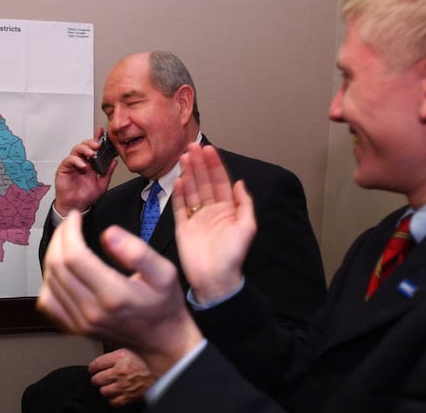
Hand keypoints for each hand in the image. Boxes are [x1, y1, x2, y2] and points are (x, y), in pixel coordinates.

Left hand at [37, 211, 202, 376]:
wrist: (161, 339)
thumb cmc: (163, 304)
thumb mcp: (164, 272)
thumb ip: (138, 251)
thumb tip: (109, 234)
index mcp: (113, 295)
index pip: (75, 256)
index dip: (70, 231)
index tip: (76, 216)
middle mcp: (92, 311)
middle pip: (57, 266)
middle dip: (59, 237)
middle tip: (70, 224)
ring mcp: (80, 322)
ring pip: (49, 281)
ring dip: (52, 254)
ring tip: (66, 241)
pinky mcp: (74, 328)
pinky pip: (47, 301)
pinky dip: (48, 280)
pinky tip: (61, 269)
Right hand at [53, 127, 117, 215]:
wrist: (75, 206)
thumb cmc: (85, 196)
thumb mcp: (101, 184)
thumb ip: (107, 173)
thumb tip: (114, 162)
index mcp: (90, 164)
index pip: (93, 148)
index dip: (97, 138)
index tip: (101, 131)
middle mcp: (81, 161)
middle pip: (84, 145)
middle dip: (91, 142)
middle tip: (98, 144)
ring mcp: (72, 164)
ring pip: (76, 149)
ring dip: (84, 149)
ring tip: (92, 153)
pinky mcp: (64, 168)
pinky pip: (69, 160)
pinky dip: (76, 160)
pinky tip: (83, 165)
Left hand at [89, 348, 154, 406]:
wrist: (168, 369)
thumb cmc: (152, 358)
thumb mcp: (134, 346)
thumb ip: (120, 349)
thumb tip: (111, 346)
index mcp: (119, 357)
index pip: (96, 364)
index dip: (93, 367)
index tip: (93, 368)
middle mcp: (119, 372)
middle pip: (97, 379)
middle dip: (96, 378)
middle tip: (98, 377)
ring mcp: (124, 385)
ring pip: (103, 391)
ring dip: (104, 388)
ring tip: (107, 385)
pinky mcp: (130, 396)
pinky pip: (114, 402)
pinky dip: (113, 399)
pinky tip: (115, 394)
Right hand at [172, 144, 256, 302]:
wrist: (215, 279)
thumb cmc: (233, 256)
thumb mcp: (247, 227)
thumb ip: (244, 204)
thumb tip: (240, 182)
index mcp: (227, 210)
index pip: (220, 182)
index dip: (215, 165)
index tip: (209, 149)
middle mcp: (211, 211)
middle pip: (204, 182)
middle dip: (199, 164)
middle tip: (193, 147)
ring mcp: (196, 218)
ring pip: (191, 190)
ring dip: (188, 173)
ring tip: (185, 157)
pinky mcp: (183, 228)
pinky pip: (179, 207)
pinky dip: (179, 194)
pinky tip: (178, 180)